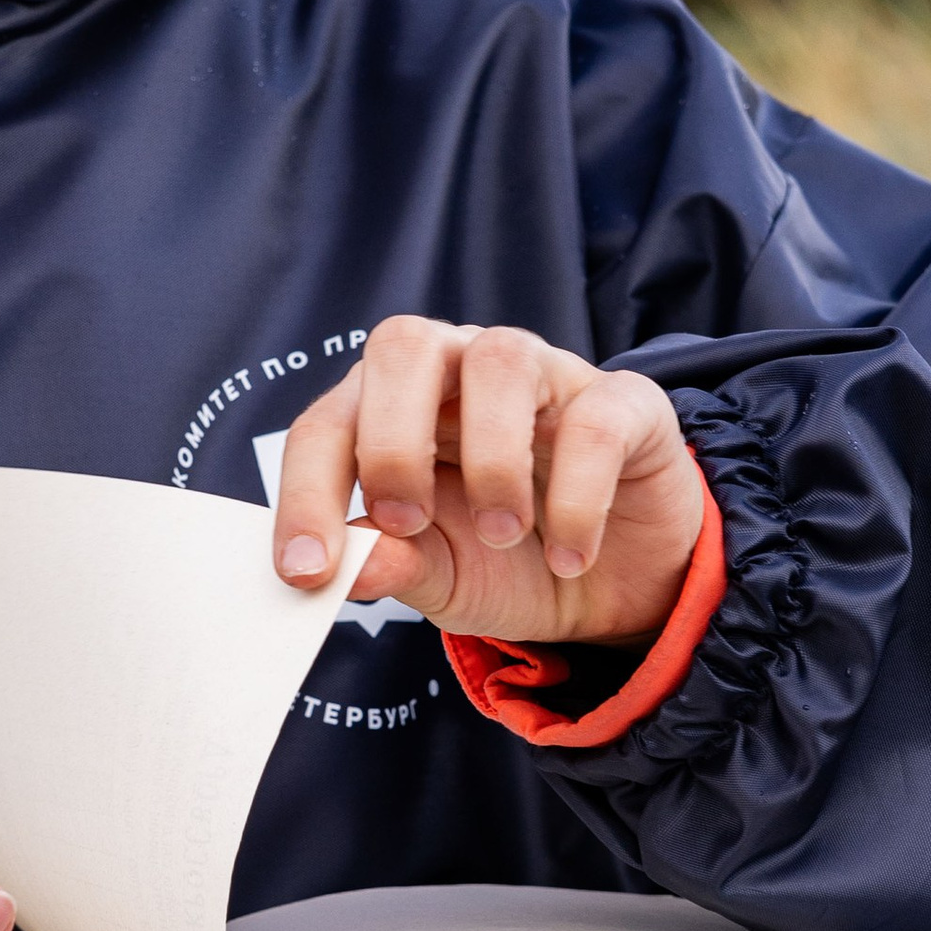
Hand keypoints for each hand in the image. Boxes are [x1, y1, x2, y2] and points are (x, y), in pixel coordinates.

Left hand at [271, 317, 702, 644]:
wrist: (616, 585)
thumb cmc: (508, 562)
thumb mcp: (440, 577)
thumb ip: (392, 566)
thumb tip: (345, 568)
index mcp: (394, 409)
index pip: (329, 423)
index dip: (307, 491)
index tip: (307, 570)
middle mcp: (461, 372)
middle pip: (404, 345)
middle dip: (391, 442)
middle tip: (407, 523)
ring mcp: (545, 375)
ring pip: (501, 360)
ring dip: (491, 462)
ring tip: (502, 534)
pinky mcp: (624, 402)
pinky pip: (595, 420)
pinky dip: (576, 498)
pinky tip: (569, 554)